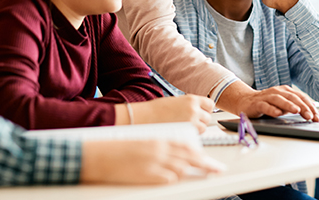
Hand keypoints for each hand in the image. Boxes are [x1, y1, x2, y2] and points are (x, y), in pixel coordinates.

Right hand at [79, 140, 224, 183]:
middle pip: (190, 157)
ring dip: (192, 171)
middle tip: (218, 169)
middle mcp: (160, 150)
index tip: (209, 157)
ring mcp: (155, 163)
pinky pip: (168, 178)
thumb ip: (160, 147)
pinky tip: (175, 179)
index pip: (186, 145)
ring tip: (205, 174)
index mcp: (159, 139)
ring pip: (182, 167)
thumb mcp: (143, 142)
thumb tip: (175, 154)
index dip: (199, 152)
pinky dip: (173, 178)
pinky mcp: (148, 175)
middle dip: (206, 163)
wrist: (100, 154)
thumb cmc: (119, 147)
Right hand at [129, 95, 213, 132]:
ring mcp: (191, 122)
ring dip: (197, 128)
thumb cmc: (157, 109)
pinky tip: (182, 131)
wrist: (146, 116)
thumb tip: (199, 112)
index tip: (202, 112)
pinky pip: (196, 135)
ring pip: (203, 128)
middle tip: (190, 121)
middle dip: (201, 120)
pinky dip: (192, 134)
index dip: (206, 109)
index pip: (210, 104)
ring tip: (184, 126)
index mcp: (191, 99)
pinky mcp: (186, 132)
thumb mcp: (177, 101)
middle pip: (208, 117)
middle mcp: (194, 109)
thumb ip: (190, 106)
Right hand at [215, 81, 318, 121]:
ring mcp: (266, 97)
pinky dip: (272, 109)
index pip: (300, 98)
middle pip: (292, 97)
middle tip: (310, 116)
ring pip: (279, 99)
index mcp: (285, 91)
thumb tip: (312, 110)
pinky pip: (265, 106)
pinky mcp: (257, 103)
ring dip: (288, 105)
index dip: (310, 106)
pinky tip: (277, 113)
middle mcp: (277, 92)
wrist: (245, 101)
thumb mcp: (283, 105)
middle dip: (303, 107)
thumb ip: (295, 106)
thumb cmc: (267, 103)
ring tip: (297, 110)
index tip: (317, 117)